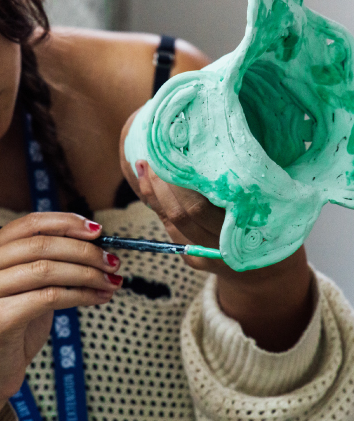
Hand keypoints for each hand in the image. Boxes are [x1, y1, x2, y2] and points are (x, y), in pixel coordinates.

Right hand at [0, 213, 121, 420]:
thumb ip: (49, 261)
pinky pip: (50, 297)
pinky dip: (81, 295)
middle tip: (112, 261)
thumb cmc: (12, 325)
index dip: (67, 223)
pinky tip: (98, 297)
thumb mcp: (27, 285)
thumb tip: (95, 246)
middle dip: (85, 251)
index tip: (98, 231)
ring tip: (110, 281)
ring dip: (87, 274)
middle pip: (43, 245)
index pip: (31, 224)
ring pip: (48, 269)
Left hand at [120, 109, 312, 351]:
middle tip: (156, 155)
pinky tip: (149, 184)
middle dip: (164, 183)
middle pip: (184, 212)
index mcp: (247, 228)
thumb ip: (250, 181)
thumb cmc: (275, 225)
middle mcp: (224, 245)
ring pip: (173, 221)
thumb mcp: (273, 203)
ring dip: (154, 192)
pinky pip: (171, 229)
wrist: (269, 273)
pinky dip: (159, 205)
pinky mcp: (193, 258)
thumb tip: (218, 147)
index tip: (174, 152)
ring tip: (144, 165)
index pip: (203, 204)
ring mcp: (206, 255)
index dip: (183, 181)